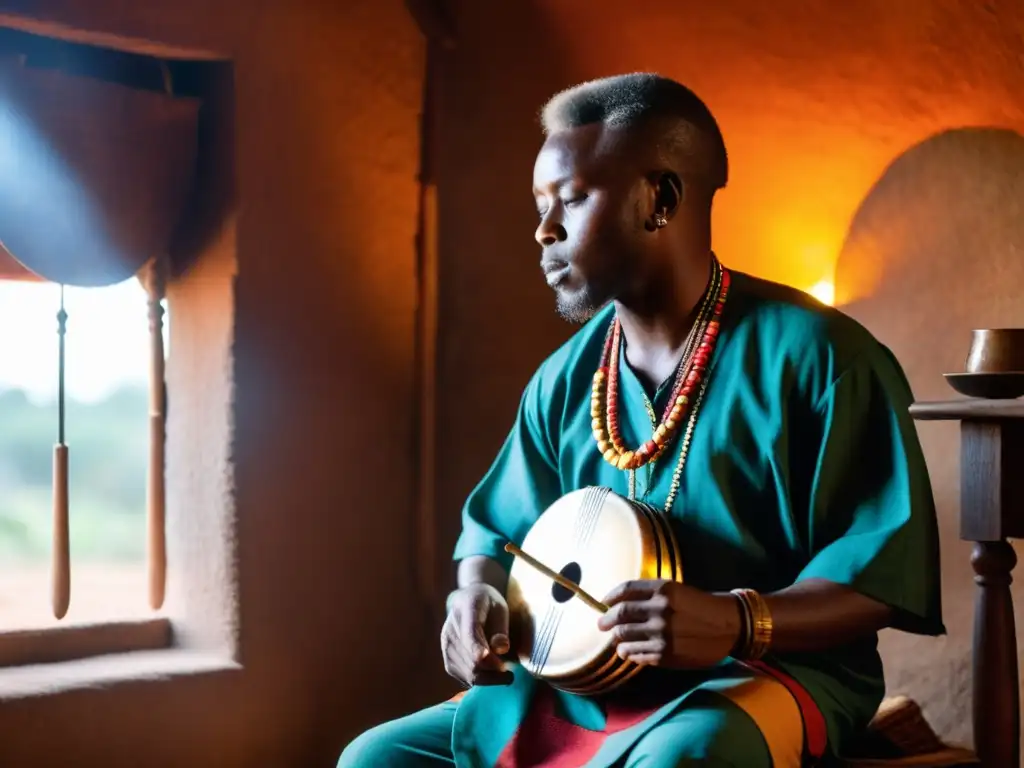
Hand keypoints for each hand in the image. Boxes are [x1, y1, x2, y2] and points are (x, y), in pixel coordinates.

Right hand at [440, 583, 513, 686]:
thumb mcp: (501, 608)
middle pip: (471, 660)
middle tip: (511, 674)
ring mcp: (446, 646)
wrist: (468, 602)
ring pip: (469, 673)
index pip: (471, 634)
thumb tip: (501, 649)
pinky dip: (481, 680)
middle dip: (494, 672)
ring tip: (504, 674)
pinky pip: (465, 678)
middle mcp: (451, 629)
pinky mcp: (448, 660)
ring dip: (489, 678)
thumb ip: (501, 628)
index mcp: (467, 608)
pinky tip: (491, 674)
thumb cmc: (490, 605)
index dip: (482, 652)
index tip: (499, 666)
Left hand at [597, 580, 741, 668]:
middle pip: (620, 615)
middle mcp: (660, 610)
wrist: (728, 626)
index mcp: (663, 589)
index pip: (625, 591)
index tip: (604, 602)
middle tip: (601, 624)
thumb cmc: (700, 605)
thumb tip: (616, 604)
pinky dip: (629, 653)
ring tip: (617, 640)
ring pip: (624, 637)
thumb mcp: (676, 590)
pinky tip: (629, 652)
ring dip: (617, 639)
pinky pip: (637, 655)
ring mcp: (662, 634)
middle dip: (606, 620)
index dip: (610, 596)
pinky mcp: (665, 655)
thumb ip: (649, 594)